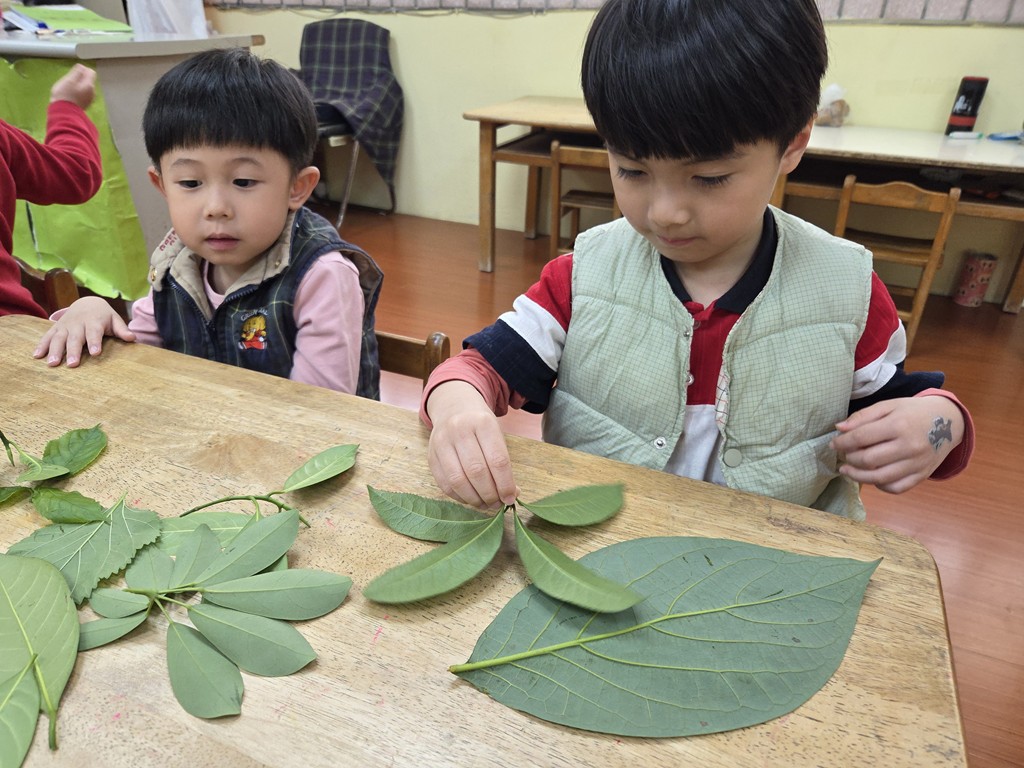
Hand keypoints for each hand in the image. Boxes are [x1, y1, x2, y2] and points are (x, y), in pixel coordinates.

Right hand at [33, 296, 134, 367]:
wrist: (87, 303)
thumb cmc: (104, 316)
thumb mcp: (114, 320)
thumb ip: (122, 329)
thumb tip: (132, 338)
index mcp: (93, 321)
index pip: (94, 332)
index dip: (94, 342)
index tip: (95, 353)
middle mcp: (77, 323)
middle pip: (75, 338)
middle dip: (73, 351)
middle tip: (72, 364)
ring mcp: (65, 326)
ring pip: (58, 338)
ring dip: (54, 350)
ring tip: (52, 364)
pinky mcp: (55, 328)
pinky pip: (47, 336)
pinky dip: (41, 345)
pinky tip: (36, 356)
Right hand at [50, 64, 95, 110]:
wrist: (64, 113)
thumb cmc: (65, 94)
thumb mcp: (69, 80)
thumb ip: (77, 72)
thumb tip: (82, 67)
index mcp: (89, 85)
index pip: (91, 72)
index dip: (82, 70)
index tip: (73, 73)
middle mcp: (92, 92)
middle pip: (88, 81)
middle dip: (79, 79)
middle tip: (68, 82)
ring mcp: (89, 100)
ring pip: (85, 88)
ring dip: (78, 86)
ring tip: (68, 89)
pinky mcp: (84, 105)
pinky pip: (82, 95)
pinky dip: (78, 93)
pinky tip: (70, 96)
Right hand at [426, 381, 518, 507]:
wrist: (453, 407)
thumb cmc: (479, 426)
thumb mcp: (496, 435)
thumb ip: (503, 464)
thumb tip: (511, 495)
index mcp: (482, 423)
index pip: (497, 460)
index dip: (505, 484)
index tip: (511, 498)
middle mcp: (459, 430)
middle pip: (476, 472)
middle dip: (490, 494)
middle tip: (497, 503)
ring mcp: (441, 443)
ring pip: (458, 480)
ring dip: (474, 499)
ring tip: (485, 503)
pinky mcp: (430, 456)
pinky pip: (445, 484)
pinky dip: (459, 497)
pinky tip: (470, 498)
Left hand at [831, 396, 963, 493]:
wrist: (949, 421)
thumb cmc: (913, 412)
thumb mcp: (889, 406)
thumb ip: (863, 416)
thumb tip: (839, 429)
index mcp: (899, 425)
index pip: (861, 437)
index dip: (842, 442)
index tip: (834, 444)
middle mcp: (909, 446)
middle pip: (868, 459)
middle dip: (849, 458)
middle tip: (843, 455)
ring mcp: (917, 463)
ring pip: (880, 478)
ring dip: (858, 476)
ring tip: (847, 470)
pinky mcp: (923, 475)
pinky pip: (896, 488)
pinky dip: (880, 485)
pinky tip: (871, 477)